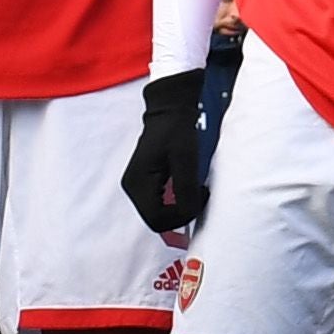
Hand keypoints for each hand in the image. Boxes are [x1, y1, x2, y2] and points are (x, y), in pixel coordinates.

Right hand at [121, 70, 209, 235]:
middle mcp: (133, 189)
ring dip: (180, 208)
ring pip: (159, 214)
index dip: (181, 218)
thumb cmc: (177, 132)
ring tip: (196, 189)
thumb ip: (186, 189)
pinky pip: (160, 204)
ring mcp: (137, 187)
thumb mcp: (186, 160)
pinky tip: (188, 187)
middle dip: (181, 215)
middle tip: (200, 195)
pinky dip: (176, 202)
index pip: (157, 220)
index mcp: (138, 184)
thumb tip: (189, 215)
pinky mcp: (145, 183)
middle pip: (157, 221)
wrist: (169, 112)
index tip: (200, 198)